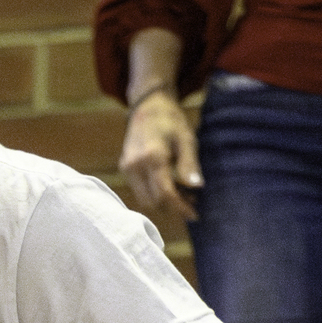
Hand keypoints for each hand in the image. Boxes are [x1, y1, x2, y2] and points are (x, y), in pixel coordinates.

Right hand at [119, 89, 201, 222]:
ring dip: (163, 202)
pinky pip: (139, 190)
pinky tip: (168, 185)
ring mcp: (126, 168)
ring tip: (182, 194)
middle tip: (192, 202)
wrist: (146, 107)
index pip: (165, 193)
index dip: (181, 207)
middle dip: (172, 207)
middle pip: (153, 201)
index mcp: (153, 157)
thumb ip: (190, 164)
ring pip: (144, 199)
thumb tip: (197, 187)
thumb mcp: (186, 139)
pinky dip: (154, 194)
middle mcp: (135, 166)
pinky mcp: (124, 169)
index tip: (195, 215)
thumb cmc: (170, 120)